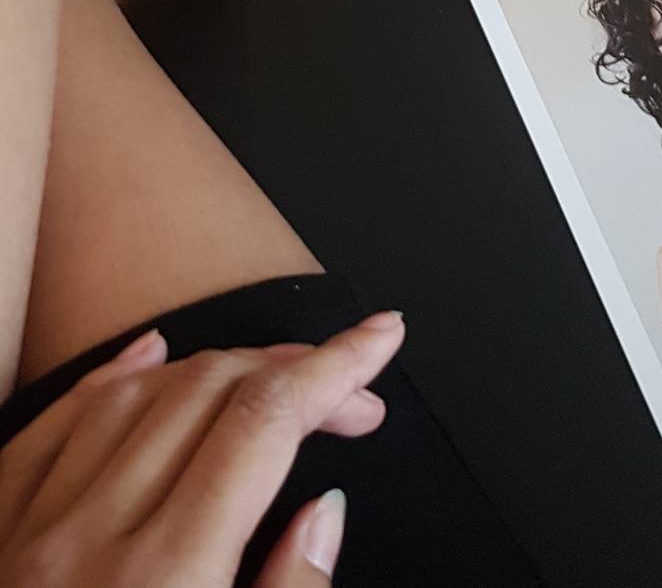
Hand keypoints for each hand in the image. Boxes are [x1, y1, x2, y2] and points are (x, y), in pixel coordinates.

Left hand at [0, 310, 405, 585]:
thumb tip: (323, 516)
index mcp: (166, 580)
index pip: (269, 420)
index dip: (338, 365)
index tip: (381, 342)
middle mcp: (92, 539)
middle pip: (211, 388)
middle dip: (297, 366)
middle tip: (350, 389)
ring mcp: (29, 532)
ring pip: (138, 390)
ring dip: (220, 364)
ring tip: (274, 375)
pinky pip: (54, 423)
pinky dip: (114, 377)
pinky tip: (150, 357)